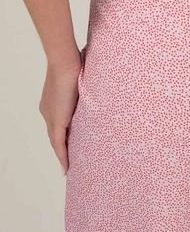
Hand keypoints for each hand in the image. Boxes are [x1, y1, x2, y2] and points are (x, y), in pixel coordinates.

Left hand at [39, 53, 81, 174]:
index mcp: (52, 102)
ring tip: (69, 167)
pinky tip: (66, 166)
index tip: (69, 144)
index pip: (58, 123)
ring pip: (56, 141)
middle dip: (62, 148)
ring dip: (62, 154)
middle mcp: (48, 111)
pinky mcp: (57, 122)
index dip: (63, 134)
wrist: (65, 63)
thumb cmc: (75, 65)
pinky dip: (62, 156)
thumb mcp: (81, 80)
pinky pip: (58, 144)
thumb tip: (98, 84)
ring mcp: (51, 117)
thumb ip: (85, 89)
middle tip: (69, 161)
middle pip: (55, 135)